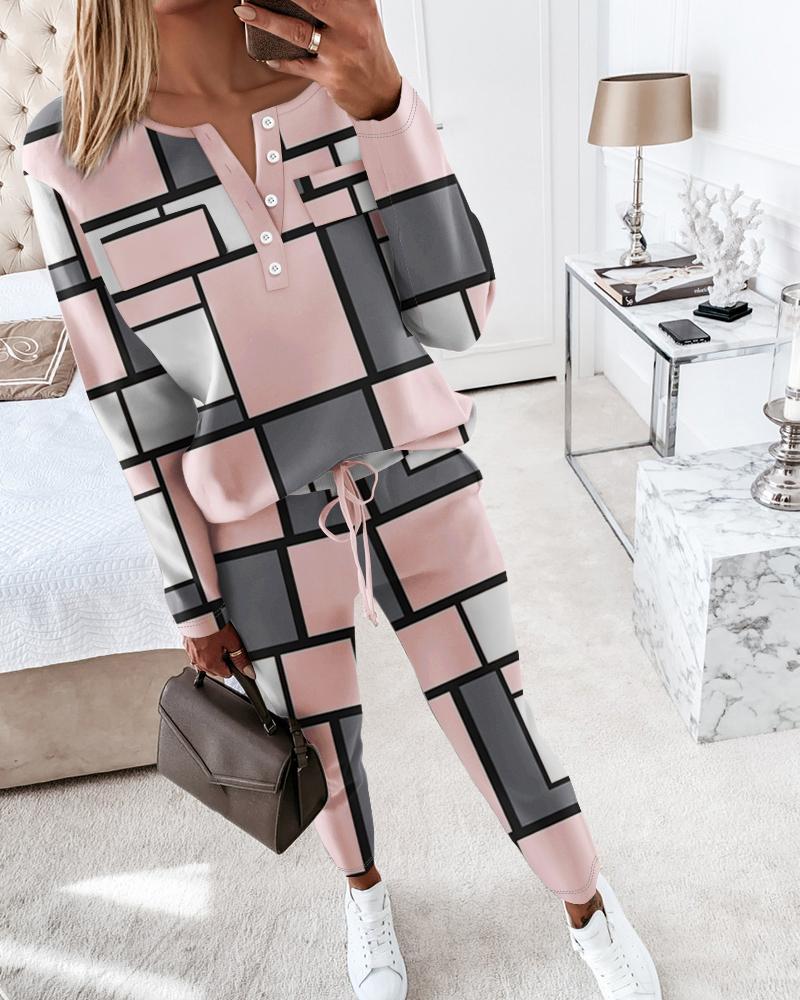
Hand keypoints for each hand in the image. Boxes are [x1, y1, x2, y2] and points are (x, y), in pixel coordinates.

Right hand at [183, 621, 254, 679]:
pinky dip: (202, 650)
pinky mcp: (186, 645)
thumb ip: (240, 657)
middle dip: (222, 662)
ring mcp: (190, 654)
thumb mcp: (231, 640)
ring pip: (204, 663)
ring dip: (211, 657)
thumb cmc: (212, 624)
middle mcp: (198, 661)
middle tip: (226, 647)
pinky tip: (207, 639)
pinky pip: (196, 654)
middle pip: (214, 670)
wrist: (196, 612)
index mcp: (210, 663)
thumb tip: (248, 670)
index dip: (233, 666)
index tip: (234, 656)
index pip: (226, 674)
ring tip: (217, 642)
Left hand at [232, 0, 402, 120]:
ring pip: (297, 31)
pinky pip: (297, 66)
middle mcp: (352, 27)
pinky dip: (280, 60)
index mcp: (362, 5)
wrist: (381, 93)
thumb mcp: (363, 16)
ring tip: (245, 11)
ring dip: (267, 20)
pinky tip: (267, 54)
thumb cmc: (368, 51)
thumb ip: (341, 3)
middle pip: (311, 1)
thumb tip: (308, 1)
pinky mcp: (330, 76)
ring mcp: (340, 53)